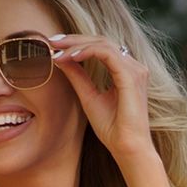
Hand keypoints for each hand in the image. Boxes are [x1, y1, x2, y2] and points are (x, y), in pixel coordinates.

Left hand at [48, 32, 154, 165]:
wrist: (127, 148)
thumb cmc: (112, 128)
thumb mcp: (88, 97)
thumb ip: (77, 77)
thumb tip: (61, 59)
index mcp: (125, 71)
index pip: (100, 47)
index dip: (77, 43)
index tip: (54, 46)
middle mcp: (133, 67)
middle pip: (101, 40)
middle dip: (74, 39)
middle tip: (51, 41)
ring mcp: (135, 70)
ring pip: (103, 44)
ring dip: (77, 45)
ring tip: (58, 50)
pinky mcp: (131, 76)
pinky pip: (107, 54)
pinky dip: (87, 52)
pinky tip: (71, 56)